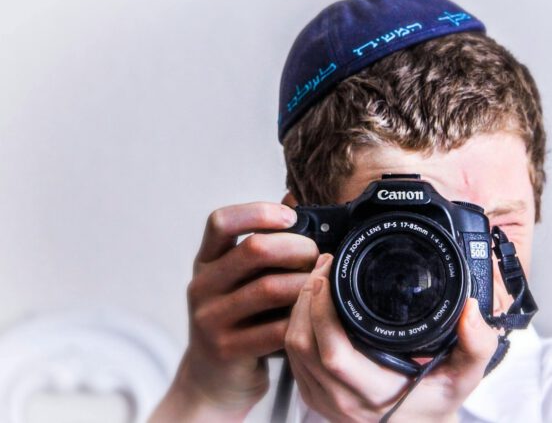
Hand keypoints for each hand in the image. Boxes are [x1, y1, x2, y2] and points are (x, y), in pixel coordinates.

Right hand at [151, 202, 317, 421]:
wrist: (215, 379)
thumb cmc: (241, 320)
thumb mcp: (241, 280)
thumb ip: (263, 246)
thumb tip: (293, 200)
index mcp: (207, 261)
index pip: (221, 221)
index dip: (259, 212)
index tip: (290, 217)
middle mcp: (202, 286)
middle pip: (254, 250)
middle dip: (298, 248)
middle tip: (317, 256)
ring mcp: (210, 319)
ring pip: (270, 288)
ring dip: (306, 283)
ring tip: (322, 285)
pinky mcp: (227, 350)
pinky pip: (275, 328)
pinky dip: (301, 319)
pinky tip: (312, 317)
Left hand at [285, 254, 498, 422]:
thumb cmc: (435, 402)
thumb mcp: (465, 376)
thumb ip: (476, 345)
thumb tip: (470, 312)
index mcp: (375, 393)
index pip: (332, 352)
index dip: (322, 311)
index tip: (330, 276)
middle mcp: (342, 400)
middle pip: (302, 344)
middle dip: (306, 298)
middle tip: (324, 266)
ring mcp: (323, 401)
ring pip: (292, 349)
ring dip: (297, 308)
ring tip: (318, 278)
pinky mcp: (313, 396)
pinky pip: (292, 358)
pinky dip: (296, 325)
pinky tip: (312, 304)